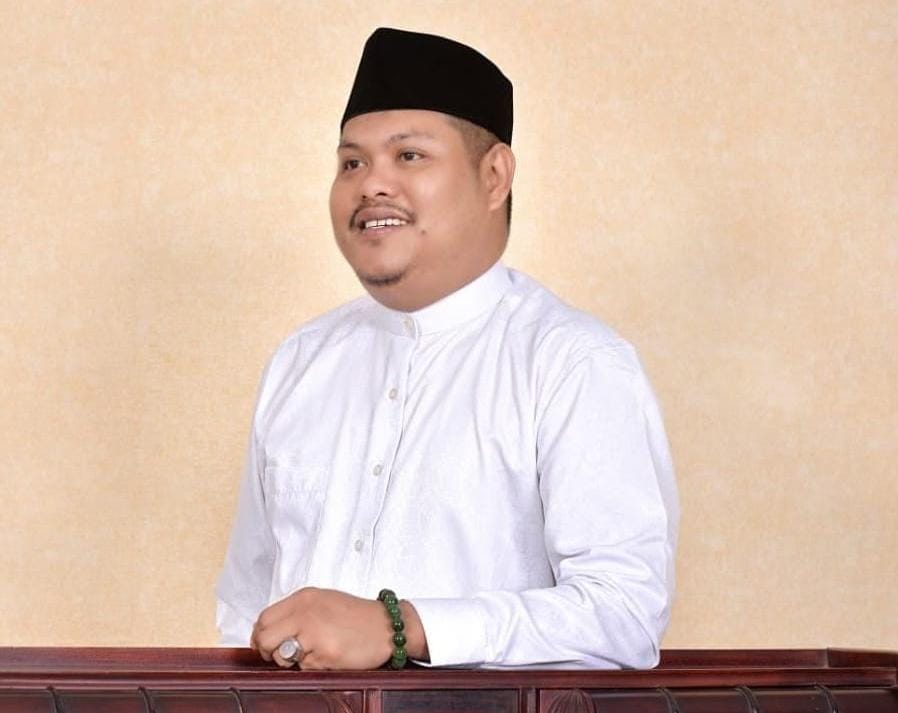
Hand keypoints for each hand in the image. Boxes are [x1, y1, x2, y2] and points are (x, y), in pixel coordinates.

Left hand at [251, 587, 426, 669]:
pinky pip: (303, 668)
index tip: (268, 644)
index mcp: (304, 598)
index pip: (264, 618)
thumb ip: (297, 612)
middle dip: (268, 651)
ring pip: (280, 656)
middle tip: (281, 655)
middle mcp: (305, 612)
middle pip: (265, 637)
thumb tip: (269, 631)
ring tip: (310, 654)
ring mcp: (314, 632)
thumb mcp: (323, 601)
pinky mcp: (325, 653)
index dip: (261, 635)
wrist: (387, 626)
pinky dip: (311, 667)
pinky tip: (328, 657)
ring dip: (290, 661)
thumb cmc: (357, 616)